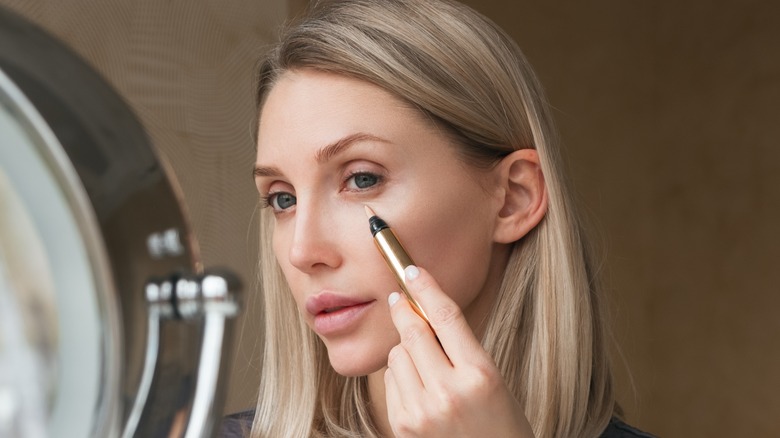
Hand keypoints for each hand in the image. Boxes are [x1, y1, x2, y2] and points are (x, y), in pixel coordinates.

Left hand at [384, 265, 534, 437]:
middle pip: (413, 332)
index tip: (411, 270)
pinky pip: (390, 381)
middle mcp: (449, 393)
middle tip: (400, 297)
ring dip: (406, 350)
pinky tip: (419, 389)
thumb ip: (460, 347)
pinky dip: (400, 376)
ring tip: (427, 366)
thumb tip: (421, 310)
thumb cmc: (499, 424)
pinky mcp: (403, 426)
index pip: (446, 317)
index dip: (426, 287)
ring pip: (397, 355)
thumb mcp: (493, 380)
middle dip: (404, 310)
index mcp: (481, 375)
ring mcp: (422, 412)